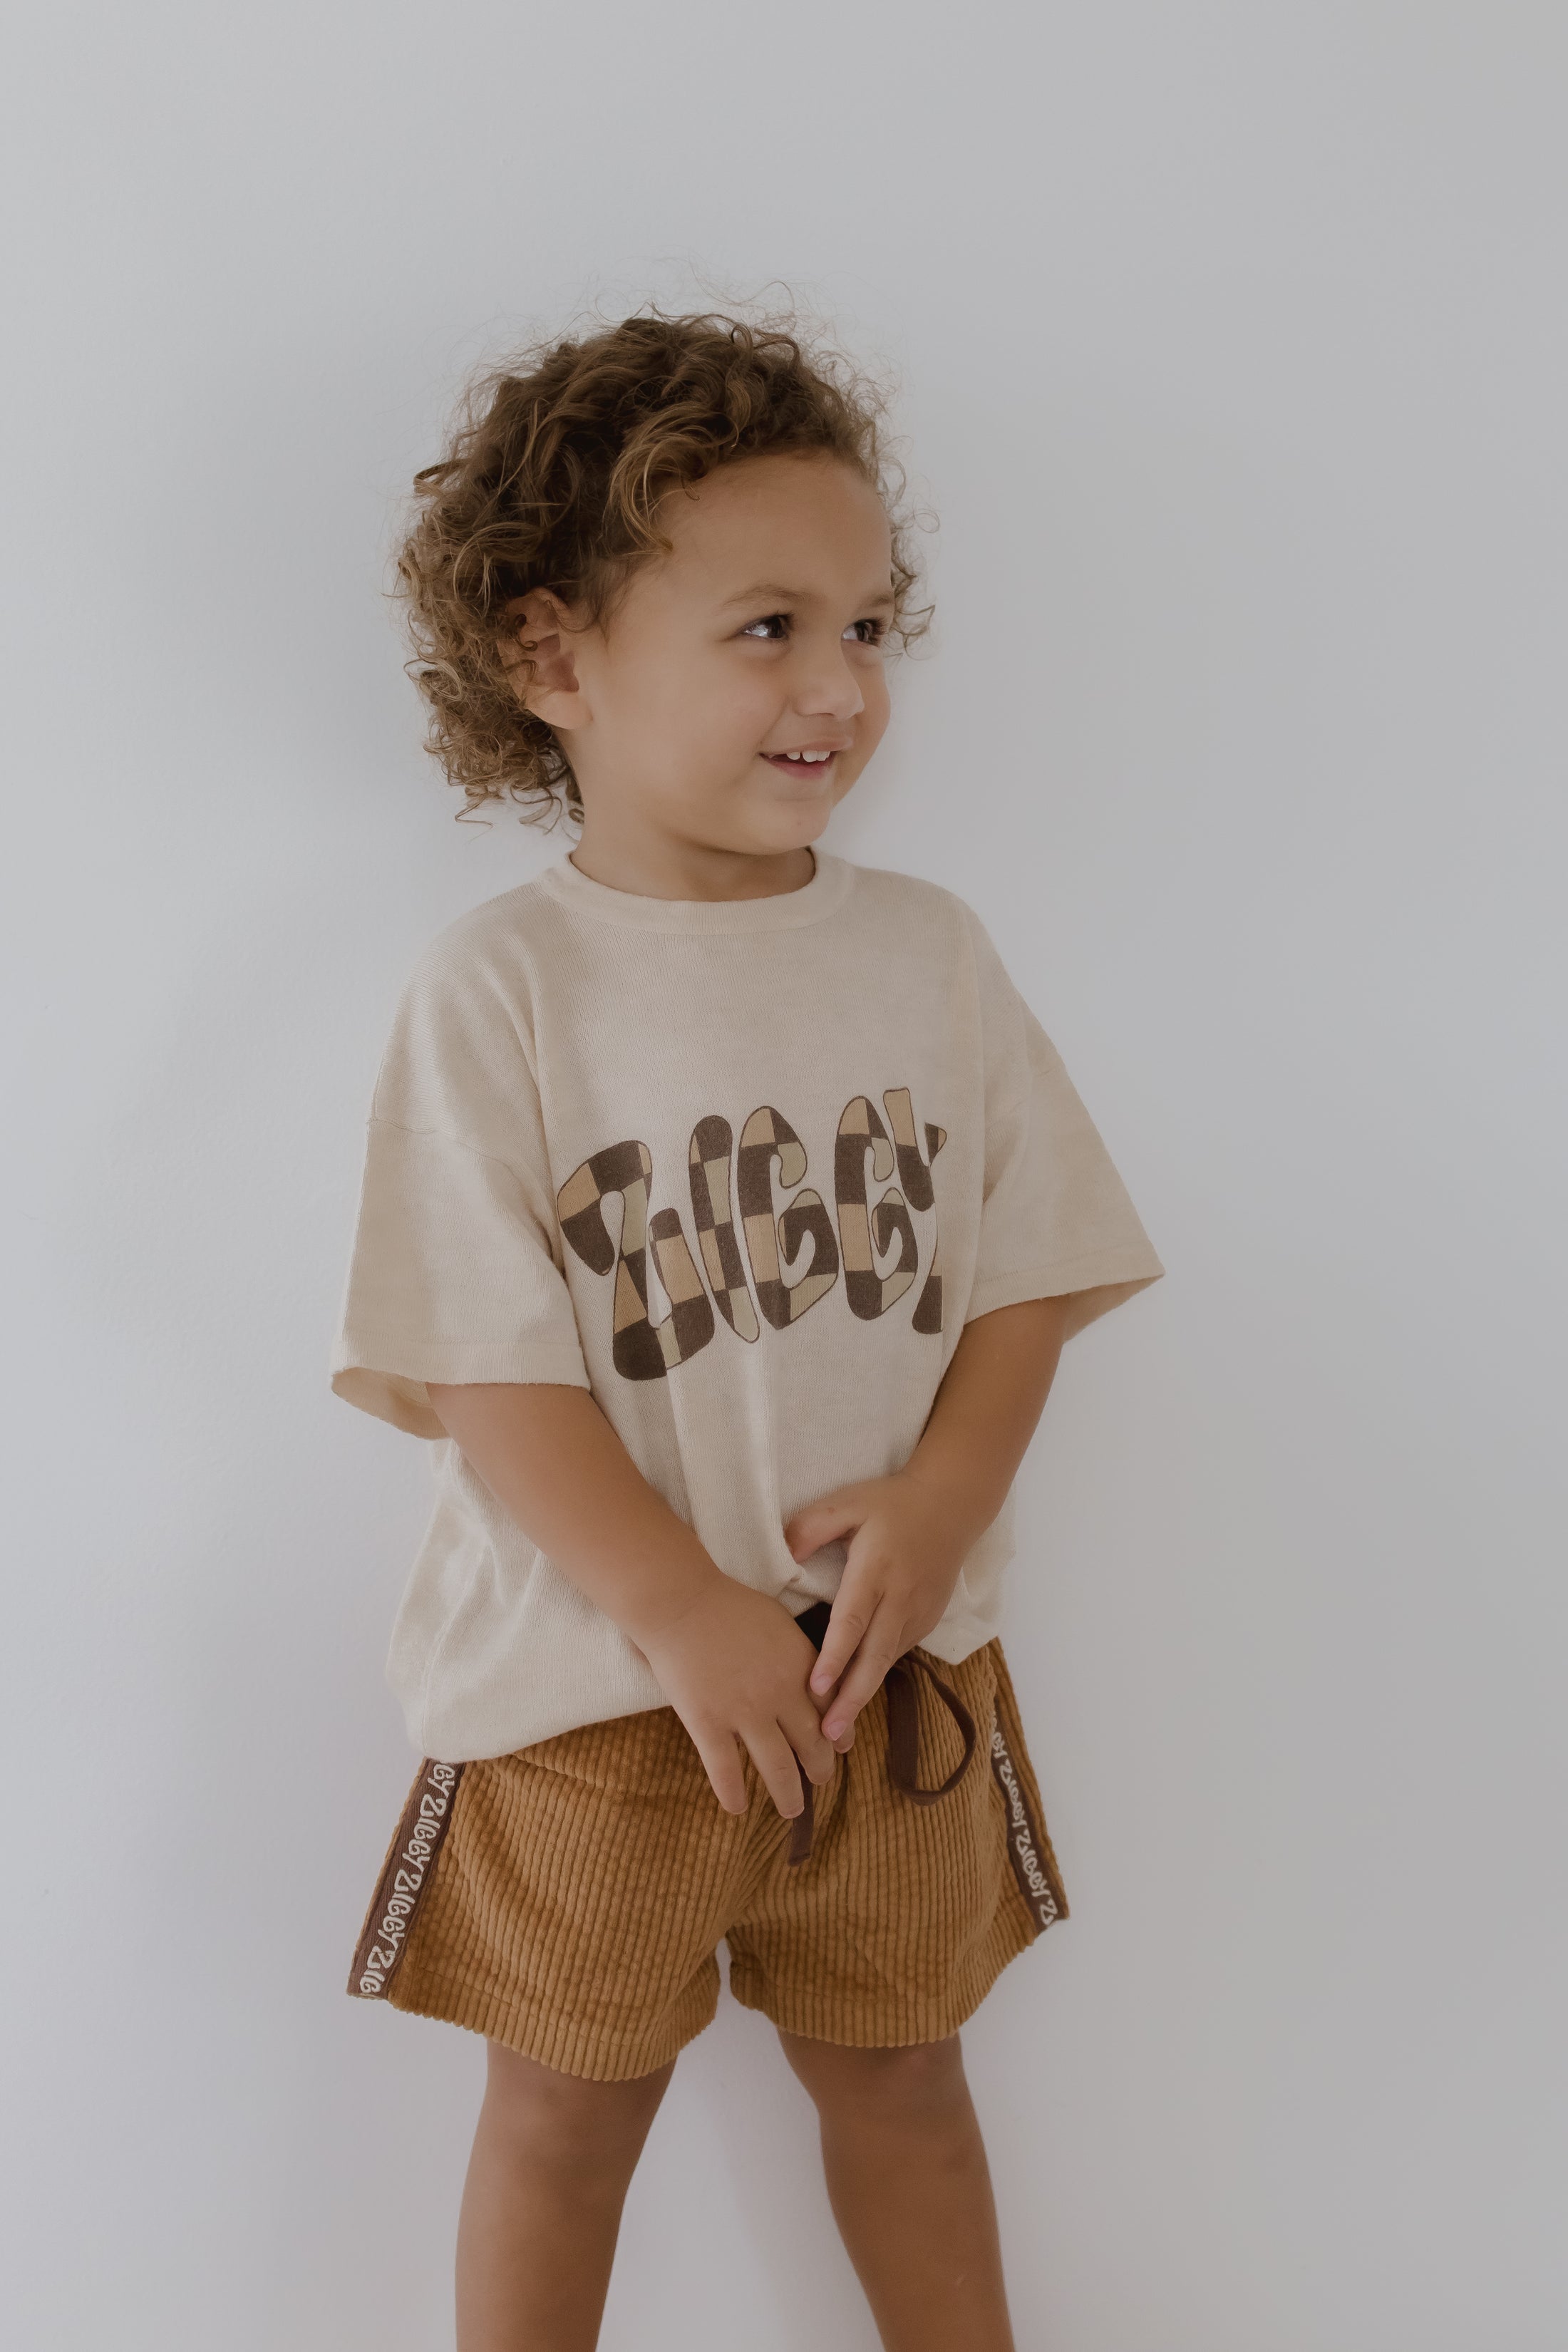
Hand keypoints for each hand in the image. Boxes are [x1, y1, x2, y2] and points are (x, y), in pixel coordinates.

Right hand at [631, 1574, 842, 1824]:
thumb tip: (813, 1678)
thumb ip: (798, 1653)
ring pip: (778, 1768)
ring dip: (789, 1795)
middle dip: (821, 1769)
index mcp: (801, 1666)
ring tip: (792, 1810)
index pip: (832, 1710)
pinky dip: (734, 1794)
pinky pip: (726, 1772)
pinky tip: (738, 1808)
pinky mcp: (709, 1724)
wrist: (681, 1601)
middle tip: (822, 1781)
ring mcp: (744, 1713)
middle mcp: (780, 1695)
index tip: (840, 1748)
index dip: (839, 1735)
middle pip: (812, 1745)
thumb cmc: (727, 1604)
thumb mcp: (778, 1621)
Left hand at [782, 1472, 972, 1740]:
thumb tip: (785, 1559)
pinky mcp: (926, 1621)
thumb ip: (811, 1527)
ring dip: (863, 1695)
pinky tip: (855, 1698)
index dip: (835, 1657)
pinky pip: (897, 1652)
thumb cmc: (892, 1504)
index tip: (816, 1688)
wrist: (951, 1507)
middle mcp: (899, 1598)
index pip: (852, 1621)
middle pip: (873, 1657)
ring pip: (886, 1662)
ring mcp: (916, 1613)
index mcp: (875, 1570)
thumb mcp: (848, 1502)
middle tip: (828, 1736)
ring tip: (836, 1731)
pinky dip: (876, 1676)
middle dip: (851, 1698)